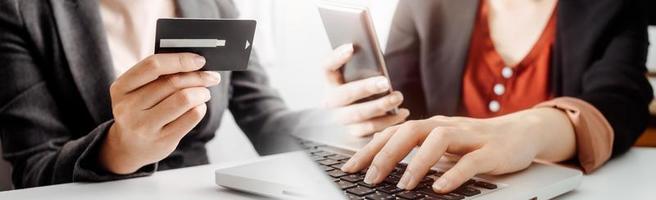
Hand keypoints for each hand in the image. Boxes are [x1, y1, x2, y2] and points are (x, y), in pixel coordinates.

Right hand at [100, 53, 220, 173]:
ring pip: (185, 99)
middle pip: (173, 83)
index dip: (180, 60)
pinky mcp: (163, 140)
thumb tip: (194, 61)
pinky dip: (201, 107)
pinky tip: (199, 106)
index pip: (153, 66)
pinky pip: (192, 116)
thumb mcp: (136, 90)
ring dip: (202, 92)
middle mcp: (129, 107)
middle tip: (211, 76)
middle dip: (198, 77)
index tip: (199, 59)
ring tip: (204, 92)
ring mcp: (145, 126)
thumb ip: (158, 75)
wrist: (128, 146)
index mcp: (121, 87)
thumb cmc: (139, 110)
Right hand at [322, 44, 409, 136]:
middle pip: (345, 94)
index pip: (326, 66)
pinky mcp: (354, 133)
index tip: (351, 47)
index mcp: (330, 81)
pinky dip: (389, 122)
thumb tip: (369, 52)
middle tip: (385, 82)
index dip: (336, 57)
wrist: (355, 114)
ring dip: (380, 106)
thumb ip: (361, 63)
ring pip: (358, 115)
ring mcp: (341, 119)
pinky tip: (402, 112)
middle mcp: (331, 101)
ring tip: (398, 97)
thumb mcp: (356, 74)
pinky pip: (371, 129)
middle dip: (366, 88)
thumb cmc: (360, 86)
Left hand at [340, 108, 575, 192]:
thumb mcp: (441, 146)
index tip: (349, 168)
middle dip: (386, 155)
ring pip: (438, 141)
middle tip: (370, 178)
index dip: (369, 149)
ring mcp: (468, 137)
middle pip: (409, 131)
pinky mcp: (491, 151)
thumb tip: (381, 168)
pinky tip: (439, 188)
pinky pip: (470, 162)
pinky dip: (453, 174)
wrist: (520, 134)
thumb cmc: (473, 143)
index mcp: (429, 126)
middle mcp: (445, 127)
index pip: (392, 133)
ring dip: (417, 163)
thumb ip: (416, 153)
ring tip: (403, 185)